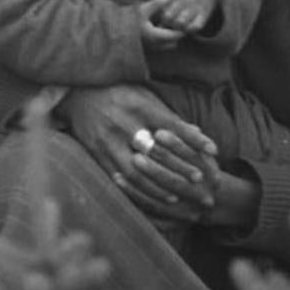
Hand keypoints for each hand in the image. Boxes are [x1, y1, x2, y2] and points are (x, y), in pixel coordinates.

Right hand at [57, 84, 217, 219]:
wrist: (75, 93)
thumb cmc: (117, 93)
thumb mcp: (143, 96)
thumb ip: (168, 116)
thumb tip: (199, 134)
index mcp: (137, 105)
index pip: (171, 125)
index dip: (193, 140)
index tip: (214, 151)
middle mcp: (122, 123)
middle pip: (157, 151)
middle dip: (181, 168)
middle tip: (202, 180)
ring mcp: (107, 140)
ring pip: (137, 170)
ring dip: (161, 185)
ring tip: (180, 196)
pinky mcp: (96, 153)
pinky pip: (119, 177)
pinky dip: (139, 190)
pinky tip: (153, 197)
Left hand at [144, 0, 216, 37]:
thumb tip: (153, 10)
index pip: (162, 8)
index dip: (160, 15)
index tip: (161, 16)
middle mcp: (185, 0)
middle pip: (169, 17)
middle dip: (166, 23)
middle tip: (167, 23)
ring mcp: (195, 7)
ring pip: (181, 23)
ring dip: (176, 27)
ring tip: (175, 26)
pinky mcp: (204, 14)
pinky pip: (196, 27)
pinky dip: (190, 30)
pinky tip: (186, 28)